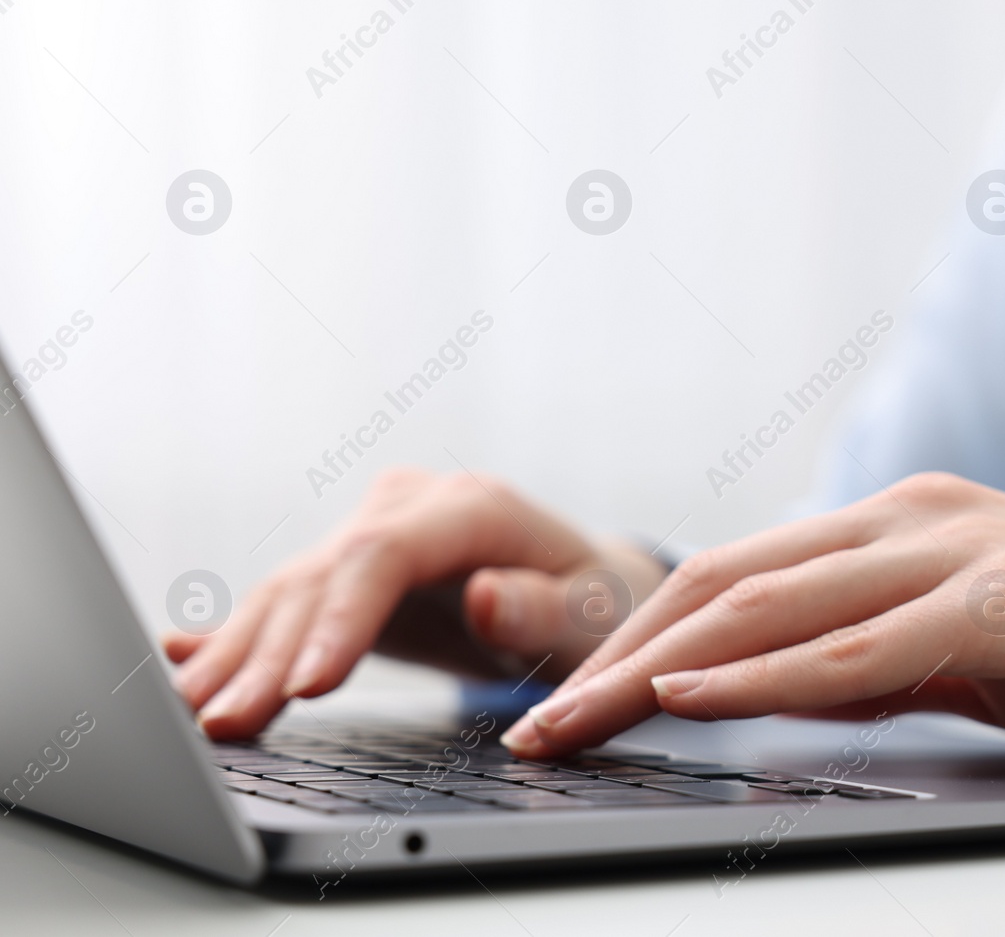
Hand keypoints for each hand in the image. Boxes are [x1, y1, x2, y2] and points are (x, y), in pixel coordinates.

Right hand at [163, 468, 666, 738]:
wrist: (587, 588)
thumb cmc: (597, 604)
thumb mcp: (593, 613)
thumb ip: (542, 609)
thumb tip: (488, 596)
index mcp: (471, 507)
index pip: (384, 557)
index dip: (338, 621)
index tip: (304, 687)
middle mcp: (409, 507)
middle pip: (324, 578)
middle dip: (270, 654)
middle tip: (225, 723)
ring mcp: (373, 531)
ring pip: (292, 591)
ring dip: (240, 654)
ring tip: (190, 712)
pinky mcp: (350, 566)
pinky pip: (290, 601)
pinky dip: (238, 634)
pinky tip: (181, 656)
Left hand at [501, 472, 1004, 755]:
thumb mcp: (967, 655)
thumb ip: (872, 657)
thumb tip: (773, 687)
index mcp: (898, 524)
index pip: (737, 576)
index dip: (641, 638)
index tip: (572, 701)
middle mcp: (907, 517)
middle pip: (723, 580)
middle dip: (614, 655)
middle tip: (537, 723)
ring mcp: (948, 548)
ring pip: (768, 604)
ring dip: (658, 669)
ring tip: (575, 721)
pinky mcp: (998, 600)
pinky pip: (857, 643)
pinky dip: (765, 672)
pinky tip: (694, 697)